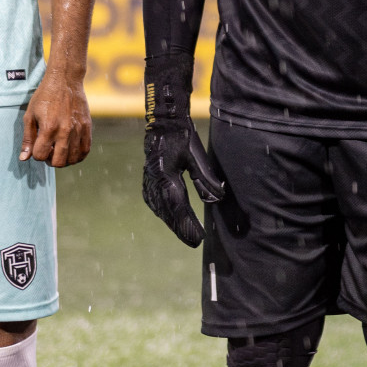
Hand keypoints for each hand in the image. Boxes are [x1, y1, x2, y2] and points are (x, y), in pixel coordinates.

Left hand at [22, 68, 92, 166]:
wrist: (66, 81)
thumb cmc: (44, 97)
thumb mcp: (30, 116)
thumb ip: (28, 138)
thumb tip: (24, 158)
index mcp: (48, 128)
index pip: (40, 155)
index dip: (36, 155)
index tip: (37, 147)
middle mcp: (65, 131)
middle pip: (58, 161)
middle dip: (50, 161)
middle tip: (48, 152)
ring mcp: (78, 129)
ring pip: (74, 158)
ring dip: (65, 160)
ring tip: (60, 152)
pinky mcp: (87, 127)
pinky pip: (86, 150)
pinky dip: (79, 156)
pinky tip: (72, 151)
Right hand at [142, 54, 224, 247]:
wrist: (162, 124)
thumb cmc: (181, 138)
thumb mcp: (196, 156)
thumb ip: (206, 178)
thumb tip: (217, 199)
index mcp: (166, 177)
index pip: (178, 208)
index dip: (188, 225)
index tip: (198, 239)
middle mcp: (154, 184)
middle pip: (169, 213)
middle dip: (182, 228)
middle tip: (195, 242)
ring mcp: (149, 183)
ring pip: (162, 210)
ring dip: (174, 223)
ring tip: (187, 234)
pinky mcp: (149, 182)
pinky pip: (157, 204)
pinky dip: (166, 214)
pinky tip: (173, 219)